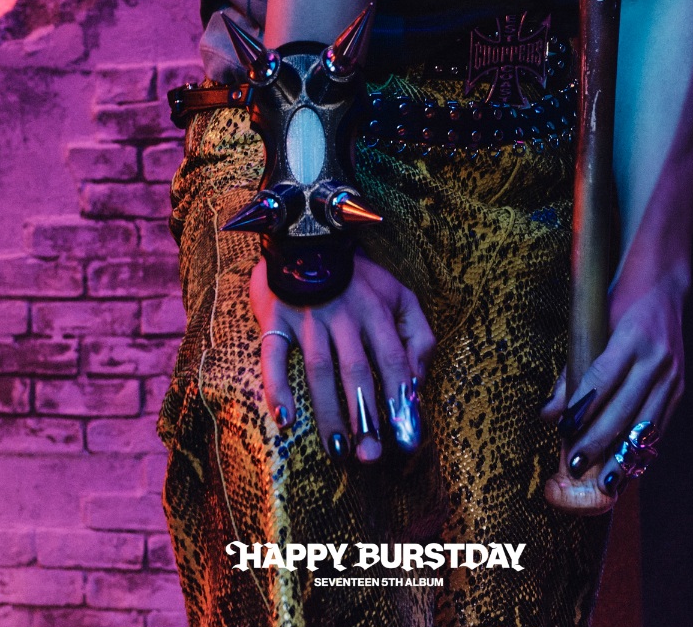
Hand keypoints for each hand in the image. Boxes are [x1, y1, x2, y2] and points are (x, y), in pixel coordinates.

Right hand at [251, 250, 435, 463]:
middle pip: (357, 371)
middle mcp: (343, 314)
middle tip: (372, 457)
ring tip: (337, 450)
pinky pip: (274, 355)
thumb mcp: (399, 294)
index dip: (401, 398)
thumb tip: (418, 380)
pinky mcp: (276, 318)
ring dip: (329, 412)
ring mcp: (308, 317)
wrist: (306, 236)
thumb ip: (417, 333)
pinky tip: (285, 418)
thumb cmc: (358, 276)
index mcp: (376, 309)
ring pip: (320, 370)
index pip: (393, 359)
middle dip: (366, 416)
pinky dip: (278, 386)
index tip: (408, 437)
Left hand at [539, 274, 684, 493]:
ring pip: (646, 425)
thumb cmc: (617, 302)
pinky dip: (641, 448)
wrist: (664, 287)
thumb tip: (549, 415)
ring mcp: (673, 375)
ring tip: (605, 484)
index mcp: (632, 337)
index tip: (563, 434)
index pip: (603, 378)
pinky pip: (659, 425)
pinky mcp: (680, 388)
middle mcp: (657, 358)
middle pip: (624, 408)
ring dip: (624, 457)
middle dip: (599, 441)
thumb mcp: (592, 324)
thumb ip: (572, 369)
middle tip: (576, 466)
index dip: (583, 409)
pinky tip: (626, 467)